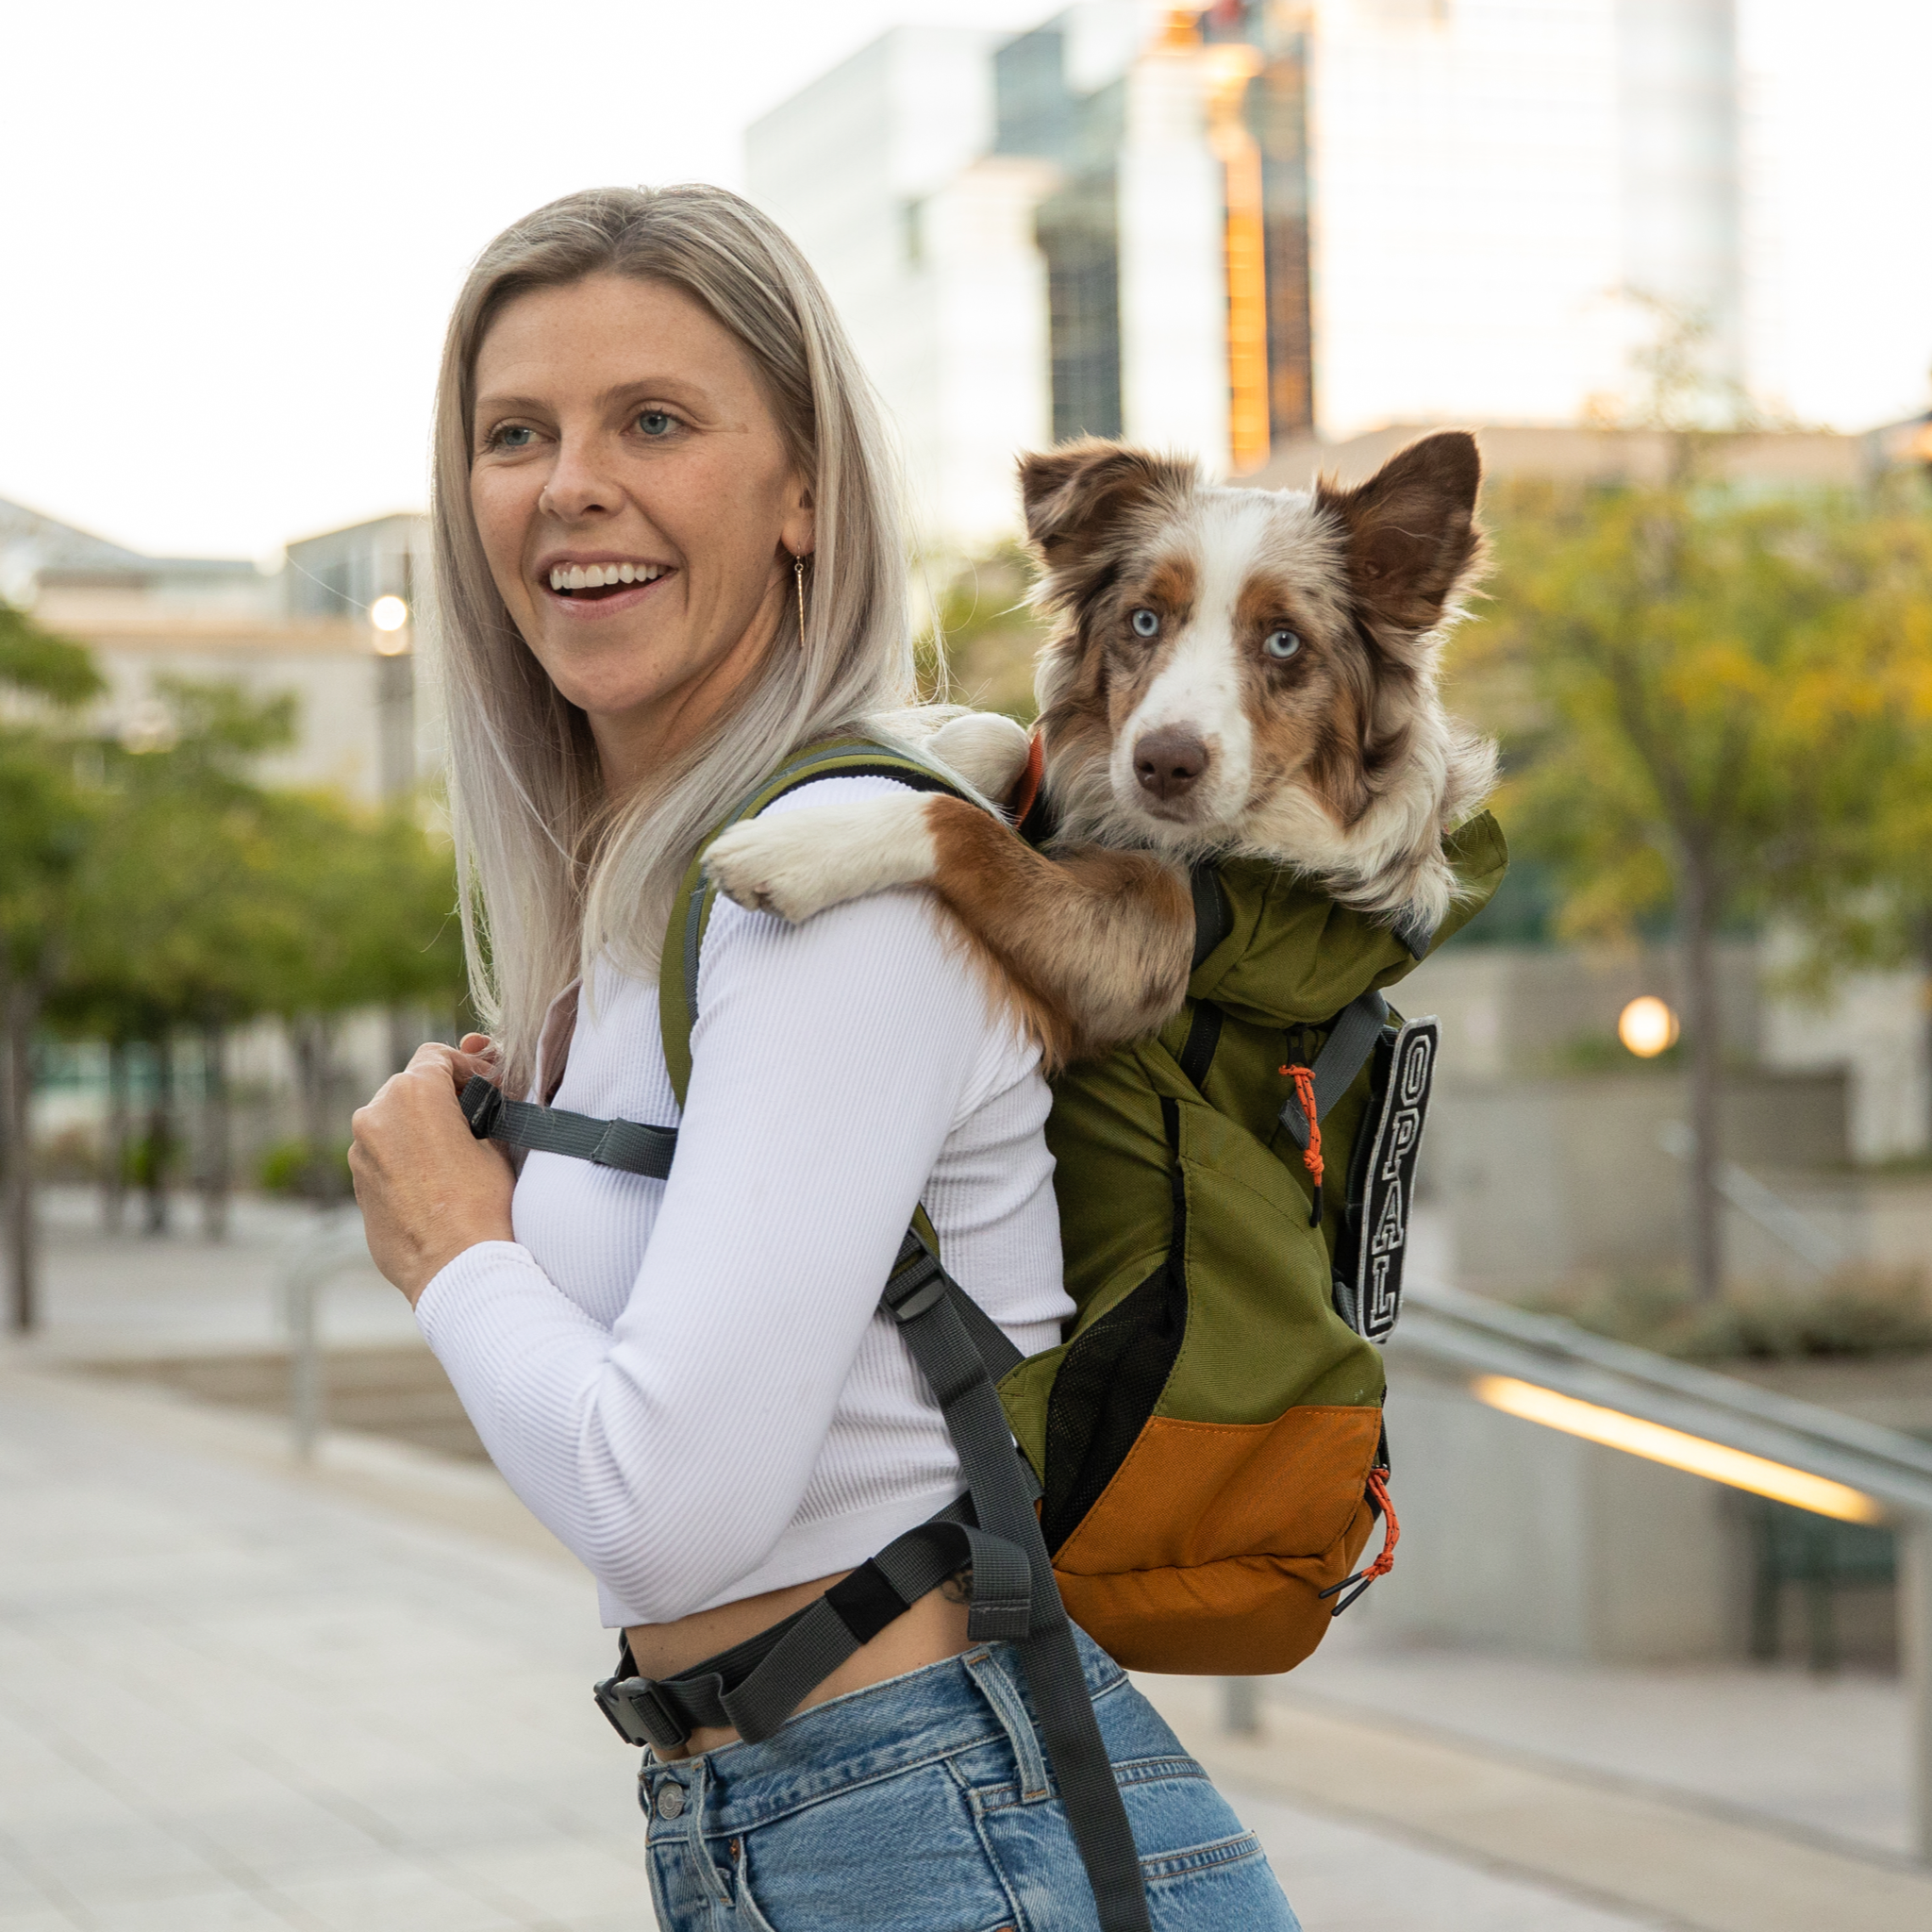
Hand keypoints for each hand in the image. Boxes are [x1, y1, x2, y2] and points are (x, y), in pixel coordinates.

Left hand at [349, 1035, 515, 1304]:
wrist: (457, 1268)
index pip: (437, 1057)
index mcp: (413, 1093)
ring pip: (393, 1120)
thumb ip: (484, 1105)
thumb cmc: (485, 1204)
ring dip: (421, 1126)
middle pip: (410, 1086)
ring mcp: (360, 1151)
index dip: (467, 1066)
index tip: (488, 1086)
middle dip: (442, 1096)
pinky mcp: (356, 1183)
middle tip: (477, 1116)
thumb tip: (483, 1087)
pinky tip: (436, 1180)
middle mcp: (376, 1115)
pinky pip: (383, 1154)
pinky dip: (406, 1155)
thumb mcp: (499, 1142)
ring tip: (457, 1152)